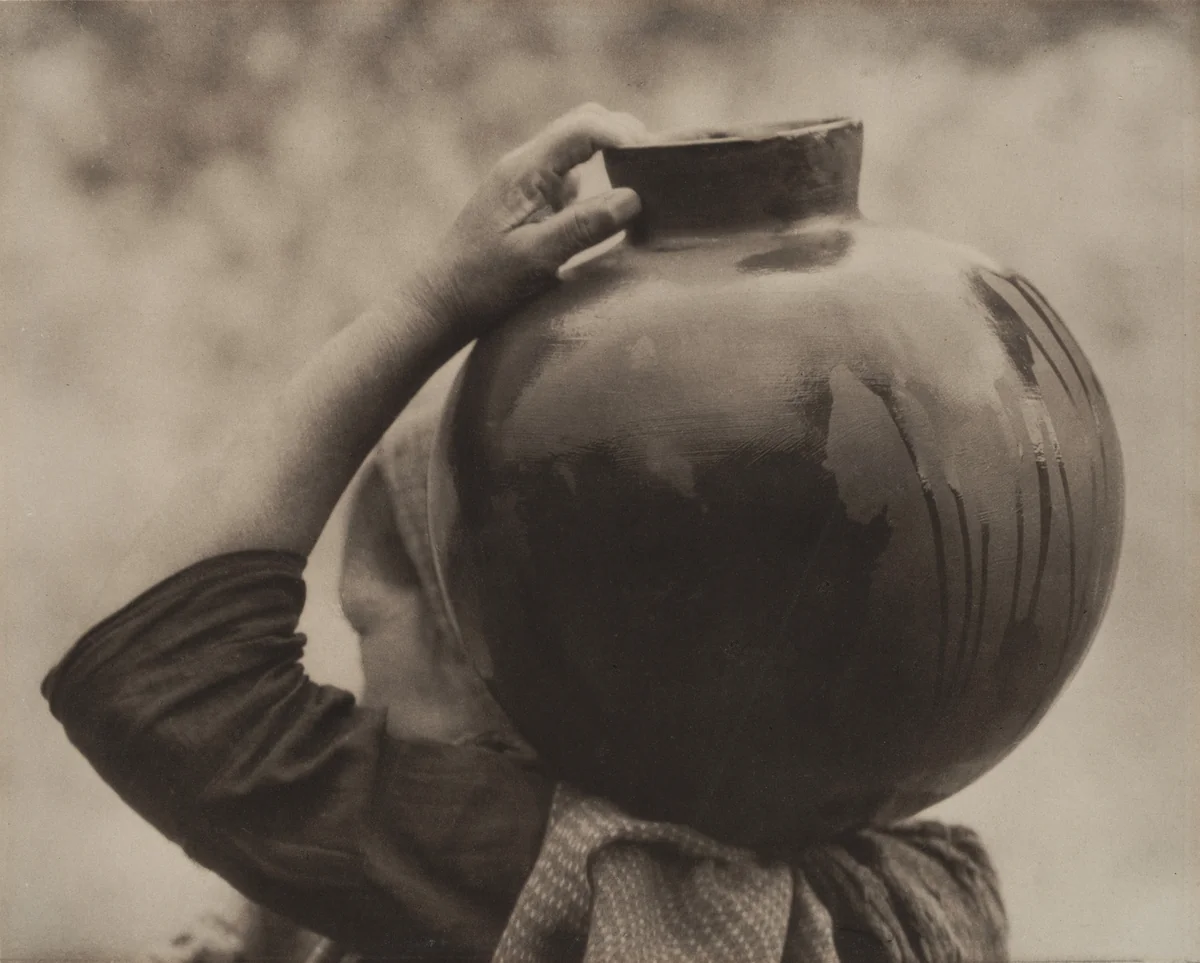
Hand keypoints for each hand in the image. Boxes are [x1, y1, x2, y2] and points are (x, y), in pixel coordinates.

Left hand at [409, 103, 645, 346]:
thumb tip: (633, 198)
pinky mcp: (529, 202)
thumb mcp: (536, 259)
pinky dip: (598, 180)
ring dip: (612, 155)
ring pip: (578, 147)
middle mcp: (525, 166)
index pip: (584, 127)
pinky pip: (570, 176)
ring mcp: (526, 182)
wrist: (441, 304)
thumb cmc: (482, 285)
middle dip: (623, 135)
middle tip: (658, 166)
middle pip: (584, 123)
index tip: (655, 158)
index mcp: (525, 170)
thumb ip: (583, 226)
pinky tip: (613, 208)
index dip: (624, 133)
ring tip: (645, 183)